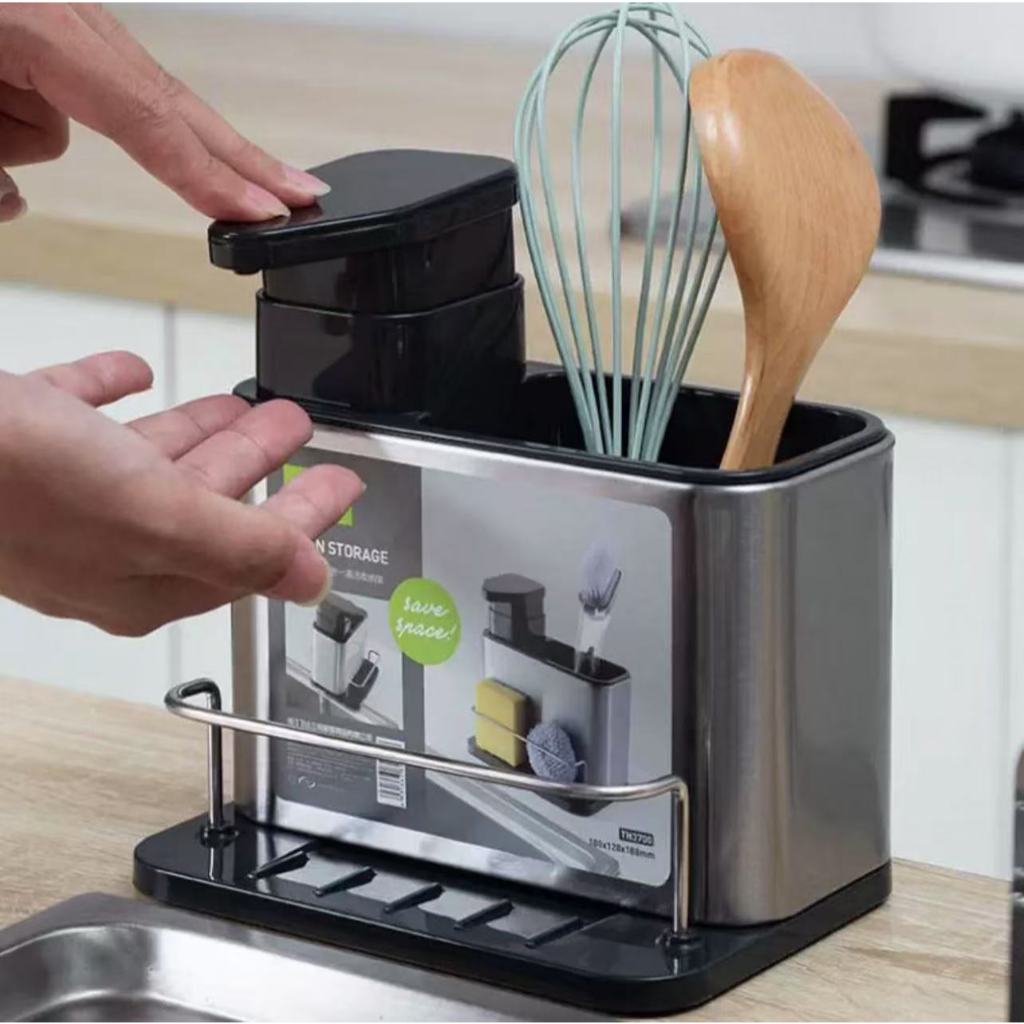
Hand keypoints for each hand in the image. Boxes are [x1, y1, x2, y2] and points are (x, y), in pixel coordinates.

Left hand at [0, 3, 328, 221]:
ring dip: (21, 134)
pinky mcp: (43, 27)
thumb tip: (12, 201)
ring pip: (85, 113)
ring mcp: (58, 20)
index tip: (267, 212)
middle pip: (174, 103)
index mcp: (43, 22)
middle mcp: (66, 16)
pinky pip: (49, 97)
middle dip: (237, 156)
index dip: (214, 174)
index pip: (152, 117)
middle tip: (302, 193)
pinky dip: (11, 115)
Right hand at [0, 351, 361, 635]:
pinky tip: (132, 374)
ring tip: (246, 405)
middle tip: (299, 432)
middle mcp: (102, 546)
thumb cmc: (11, 479)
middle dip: (259, 468)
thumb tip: (312, 580)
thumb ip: (241, 547)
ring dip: (205, 434)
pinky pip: (82, 418)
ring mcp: (57, 500)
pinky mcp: (16, 448)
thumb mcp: (154, 516)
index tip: (344, 485)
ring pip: (152, 464)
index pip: (249, 555)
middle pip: (207, 506)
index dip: (305, 519)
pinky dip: (115, 397)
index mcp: (144, 576)